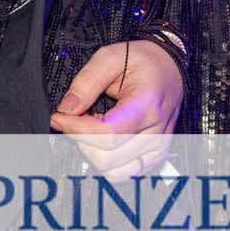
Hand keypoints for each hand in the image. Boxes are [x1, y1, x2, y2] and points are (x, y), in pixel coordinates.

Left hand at [50, 39, 184, 176]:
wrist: (169, 67)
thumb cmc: (143, 61)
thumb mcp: (110, 57)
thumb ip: (86, 82)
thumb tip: (66, 109)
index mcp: (146, 105)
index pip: (106, 134)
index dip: (75, 129)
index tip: (59, 117)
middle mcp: (155, 131)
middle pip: (107, 157)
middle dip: (81, 140)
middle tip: (74, 120)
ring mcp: (158, 148)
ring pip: (114, 171)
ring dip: (93, 153)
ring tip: (91, 129)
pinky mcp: (155, 157)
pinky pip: (124, 173)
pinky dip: (107, 161)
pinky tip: (104, 140)